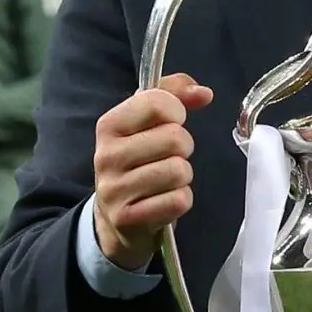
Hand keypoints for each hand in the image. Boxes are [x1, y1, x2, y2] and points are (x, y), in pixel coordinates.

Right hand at [93, 72, 215, 269]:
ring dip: (183, 176)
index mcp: (109, 125)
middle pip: (175, 138)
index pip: (157, 103)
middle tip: (170, 156)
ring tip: (166, 179)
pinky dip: (181, 200)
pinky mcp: (128, 218)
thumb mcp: (146, 121)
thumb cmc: (138, 160)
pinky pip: (179, 200)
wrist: (115, 216)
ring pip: (179, 171)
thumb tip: (204, 93)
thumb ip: (174, 94)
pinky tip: (165, 199)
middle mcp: (107, 156)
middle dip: (184, 147)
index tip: (170, 123)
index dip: (177, 112)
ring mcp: (115, 190)